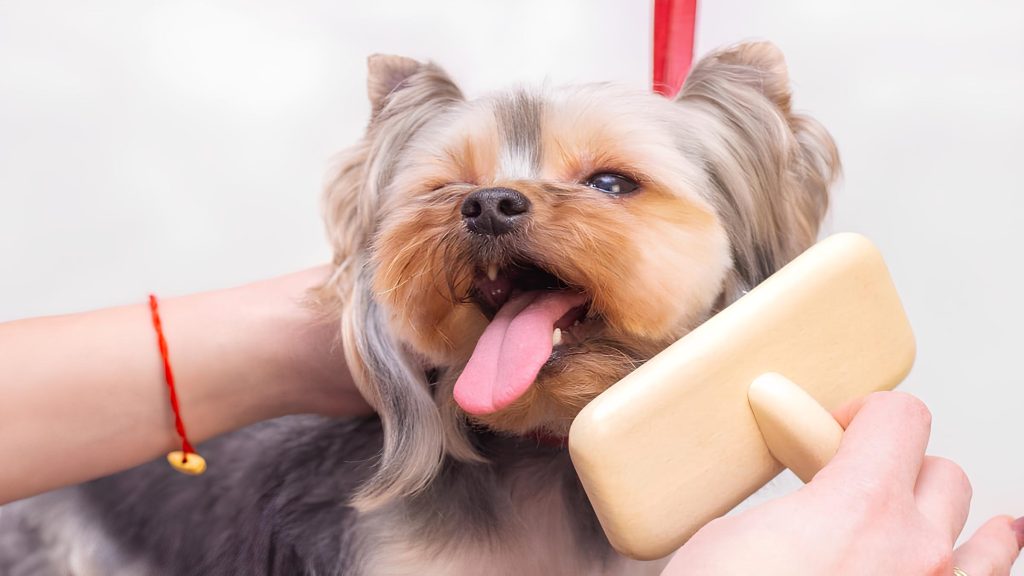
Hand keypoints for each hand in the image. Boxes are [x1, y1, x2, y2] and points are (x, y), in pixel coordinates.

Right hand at [664, 392, 1022, 575]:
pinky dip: (983, 563)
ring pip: (982, 537)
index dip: (864, 413)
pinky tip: (984, 552)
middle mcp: (917, 553)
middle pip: (942, 474)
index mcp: (861, 507)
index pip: (900, 416)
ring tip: (922, 516)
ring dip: (944, 519)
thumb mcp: (728, 536)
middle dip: (899, 467)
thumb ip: (784, 507)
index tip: (837, 430)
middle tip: (855, 481)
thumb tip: (789, 509)